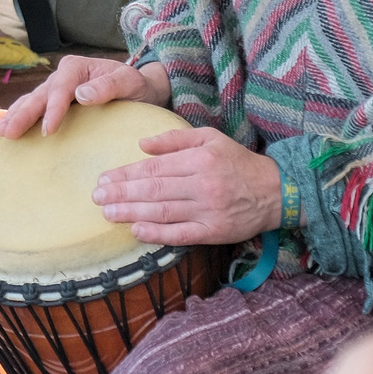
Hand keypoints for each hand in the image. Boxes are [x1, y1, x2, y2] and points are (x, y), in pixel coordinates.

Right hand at [0, 53, 168, 139]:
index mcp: (76, 68)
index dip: (52, 109)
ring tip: (0, 133)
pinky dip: (20, 118)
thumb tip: (81, 95)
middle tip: (8, 133)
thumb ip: (108, 86)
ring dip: (15, 117)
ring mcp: (55, 89)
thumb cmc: (135, 85)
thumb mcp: (128, 82)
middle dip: (22, 115)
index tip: (48, 130)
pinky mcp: (54, 101)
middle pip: (38, 96)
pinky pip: (34, 109)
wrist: (139, 88)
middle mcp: (61, 76)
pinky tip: (7, 129)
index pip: (60, 89)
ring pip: (31, 102)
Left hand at [91, 127, 282, 246]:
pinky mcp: (214, 232)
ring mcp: (208, 211)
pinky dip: (156, 234)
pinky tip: (136, 231)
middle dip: (121, 194)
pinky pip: (180, 234)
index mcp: (199, 159)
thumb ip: (175, 139)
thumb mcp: (210, 139)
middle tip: (96, 197)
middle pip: (154, 190)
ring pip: (163, 212)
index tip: (105, 178)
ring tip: (107, 213)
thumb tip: (142, 144)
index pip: (155, 167)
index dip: (127, 174)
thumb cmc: (237, 162)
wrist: (276, 191)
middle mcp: (202, 185)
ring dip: (131, 213)